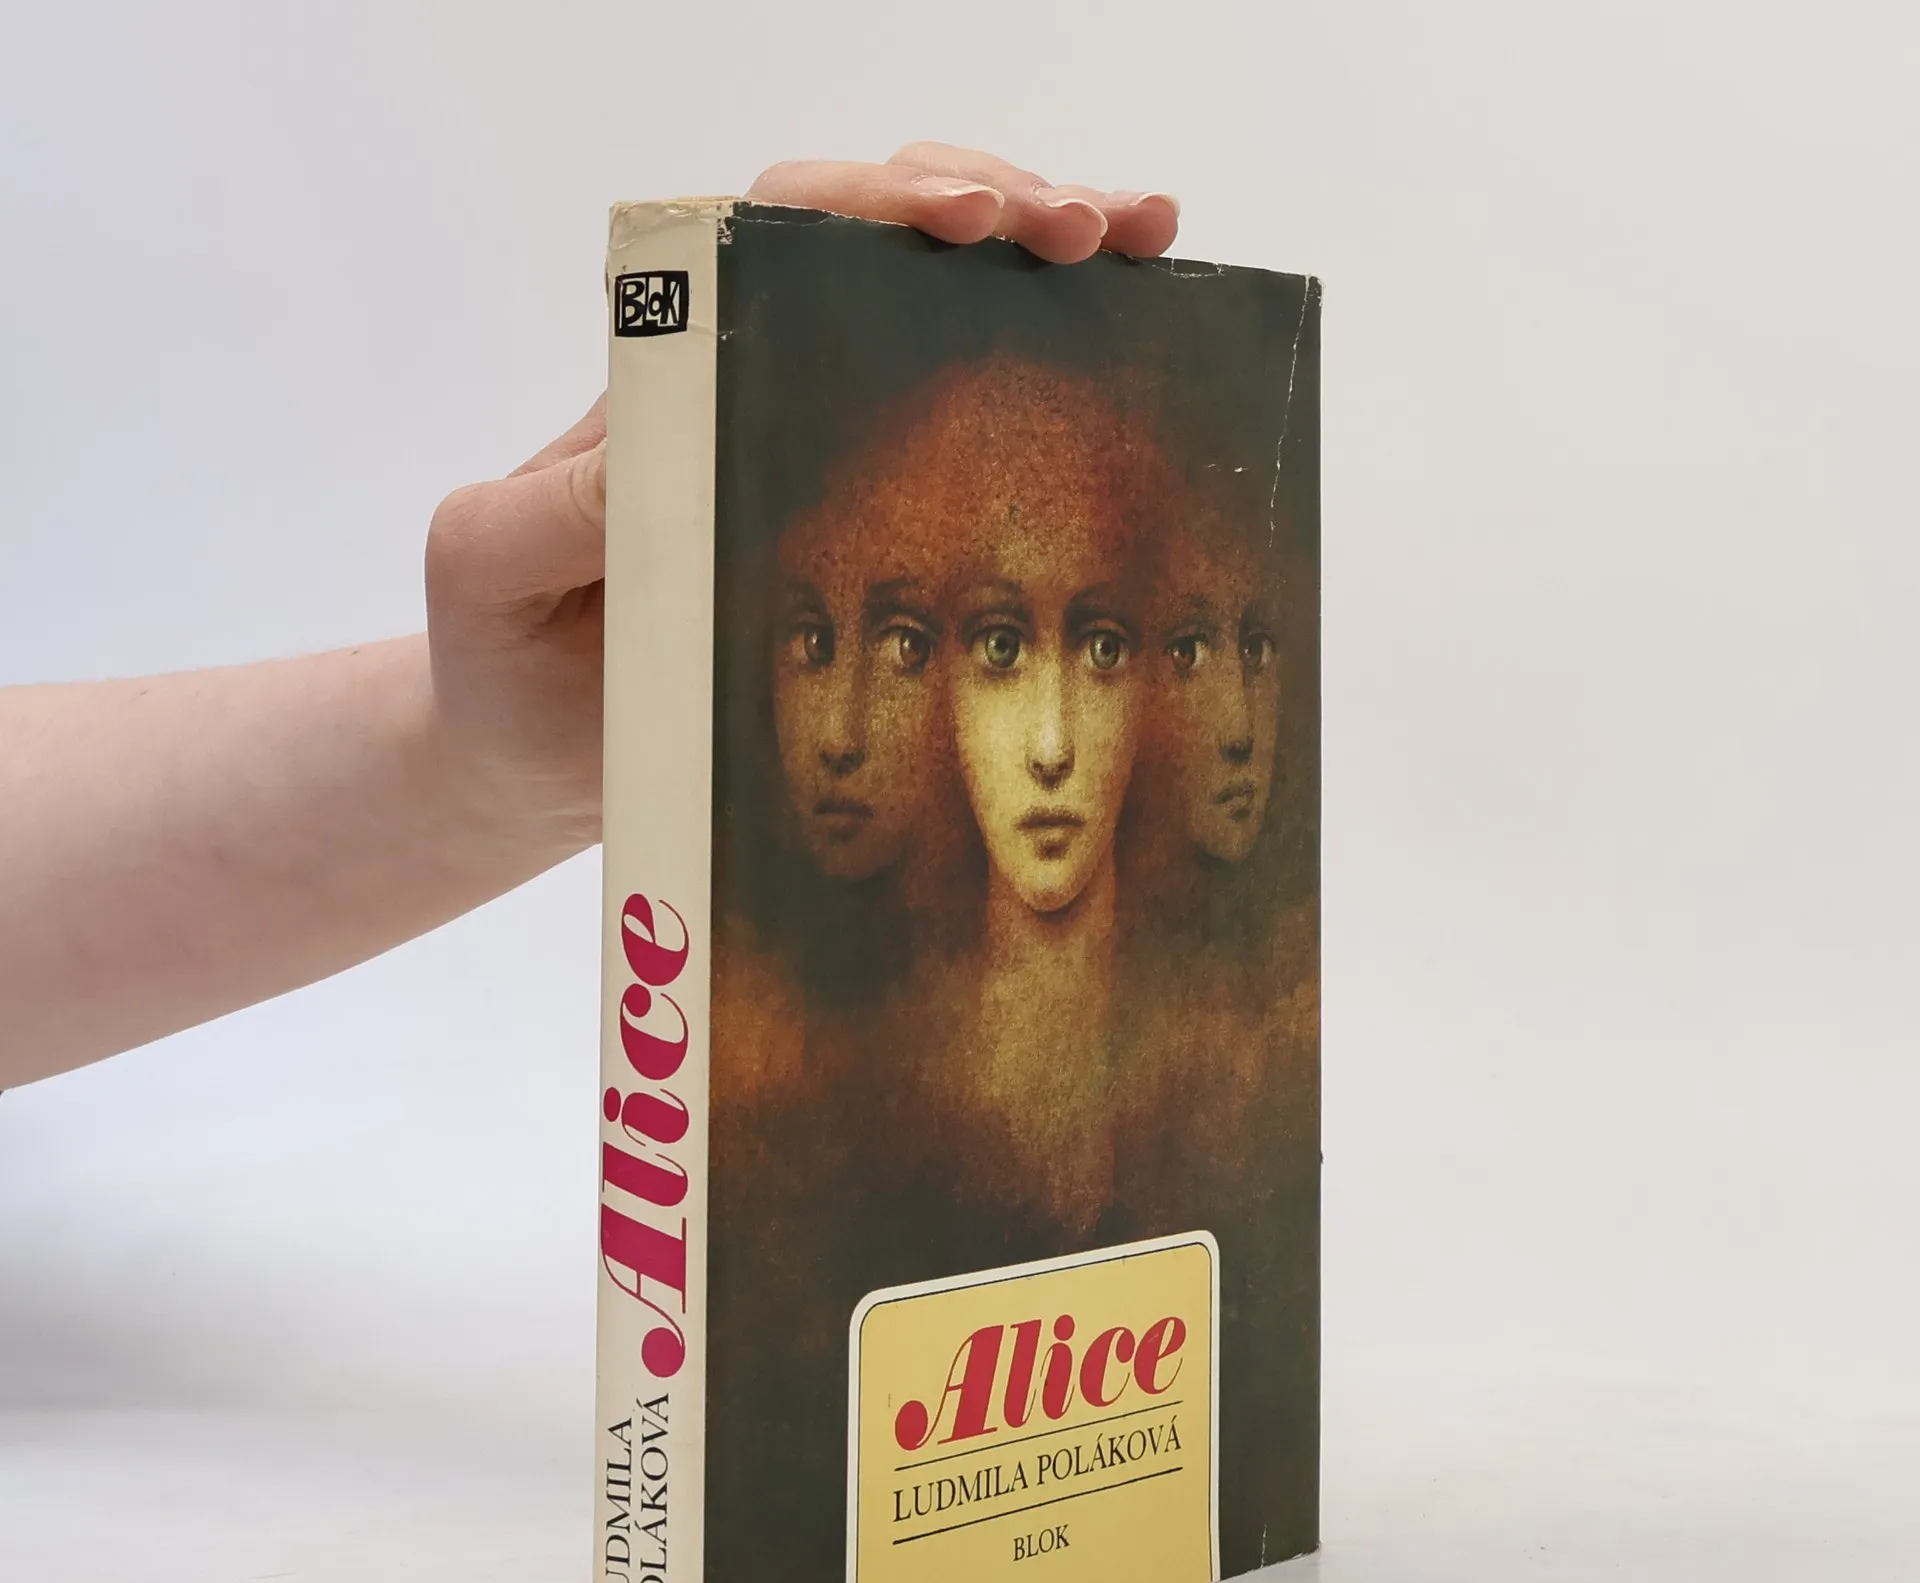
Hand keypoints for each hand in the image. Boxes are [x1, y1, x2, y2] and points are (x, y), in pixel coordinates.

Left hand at [421, 149, 1182, 854]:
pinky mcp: (879, 535)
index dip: (877, 207)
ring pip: (949, 319)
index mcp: (674, 366)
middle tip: (1095, 227)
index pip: (783, 235)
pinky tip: (1145, 364)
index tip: (962, 222)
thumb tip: (668, 442)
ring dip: (1056, 266)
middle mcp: (762, 384)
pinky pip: (975, 440)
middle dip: (1003, 208)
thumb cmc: (500, 656)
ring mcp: (828, 453)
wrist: (527, 756)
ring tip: (1153, 245)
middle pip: (891, 244)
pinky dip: (1060, 386)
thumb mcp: (491, 571)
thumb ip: (549, 509)